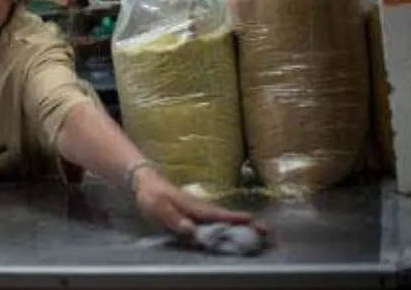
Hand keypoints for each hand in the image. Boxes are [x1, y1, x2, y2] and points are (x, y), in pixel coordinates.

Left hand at [132, 166, 260, 236]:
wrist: (144, 181)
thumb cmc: (151, 195)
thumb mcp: (157, 207)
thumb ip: (173, 218)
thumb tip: (191, 230)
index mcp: (192, 206)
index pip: (215, 214)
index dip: (233, 219)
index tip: (252, 222)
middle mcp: (199, 206)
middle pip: (225, 216)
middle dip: (245, 222)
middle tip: (266, 229)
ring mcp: (198, 207)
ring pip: (222, 216)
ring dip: (240, 222)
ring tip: (259, 228)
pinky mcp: (195, 210)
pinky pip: (215, 217)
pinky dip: (228, 221)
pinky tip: (235, 227)